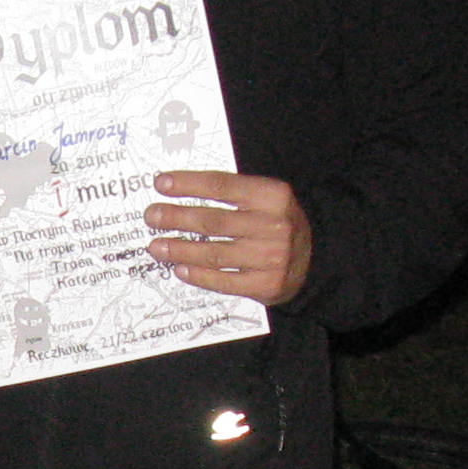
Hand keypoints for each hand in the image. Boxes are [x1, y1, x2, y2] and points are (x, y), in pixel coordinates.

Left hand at [146, 171, 309, 304]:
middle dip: (176, 218)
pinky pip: (224, 281)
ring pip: (215, 253)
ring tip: (156, 246)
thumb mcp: (266, 198)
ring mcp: (271, 258)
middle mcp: (274, 225)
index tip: (161, 184)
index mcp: (273, 196)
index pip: (223, 185)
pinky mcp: (266, 284)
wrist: (315, 258)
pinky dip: (198, 276)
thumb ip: (232, 192)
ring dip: (180, 250)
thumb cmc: (277, 223)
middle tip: (152, 216)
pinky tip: (180, 269)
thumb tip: (180, 189)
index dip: (189, 184)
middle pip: (214, 221)